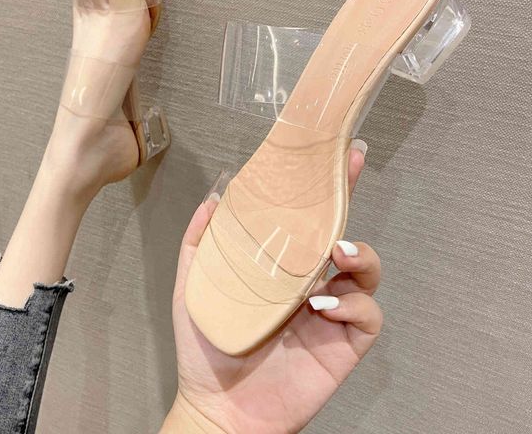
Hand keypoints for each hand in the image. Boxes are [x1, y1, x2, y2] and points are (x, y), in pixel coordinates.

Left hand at [164, 146, 381, 432]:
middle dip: (350, 199)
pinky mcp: (344, 343)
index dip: (324, 187)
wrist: (219, 406)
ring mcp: (331, 311)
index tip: (337, 155)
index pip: (306, 218)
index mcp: (281, 266)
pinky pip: (367, 314)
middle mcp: (311, 281)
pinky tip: (322, 305)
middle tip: (349, 173)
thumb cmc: (207, 347)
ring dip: (357, 254)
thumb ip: (200, 242)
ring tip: (333, 255)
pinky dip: (353, 304)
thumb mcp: (194, 285)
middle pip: (342, 231)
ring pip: (367, 270)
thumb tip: (213, 197)